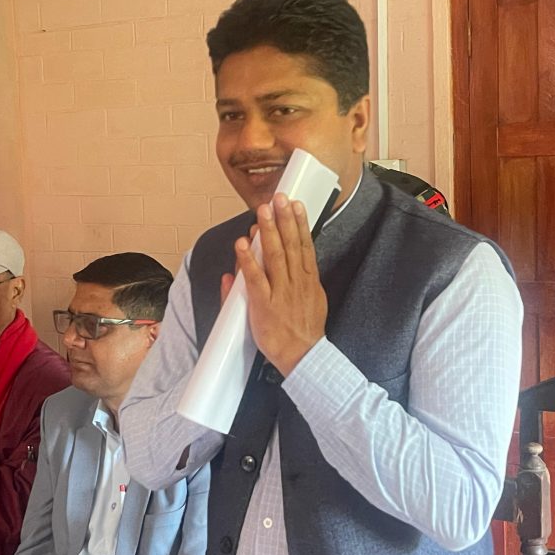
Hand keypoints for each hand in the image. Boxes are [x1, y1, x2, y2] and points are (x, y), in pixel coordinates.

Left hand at [234, 193, 326, 375]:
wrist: (303, 357)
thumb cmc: (304, 331)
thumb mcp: (312, 302)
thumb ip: (297, 281)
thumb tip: (292, 264)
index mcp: (309, 281)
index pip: (305, 246)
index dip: (300, 224)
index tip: (296, 205)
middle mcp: (296, 283)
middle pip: (291, 245)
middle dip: (284, 219)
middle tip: (279, 198)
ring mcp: (280, 293)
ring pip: (275, 256)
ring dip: (267, 232)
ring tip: (262, 211)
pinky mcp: (264, 305)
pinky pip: (255, 279)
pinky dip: (248, 260)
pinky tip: (242, 244)